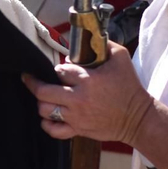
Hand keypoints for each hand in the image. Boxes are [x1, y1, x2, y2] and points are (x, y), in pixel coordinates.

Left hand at [26, 42, 154, 144]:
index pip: (60, 70)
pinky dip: (46, 124)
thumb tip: (89, 38)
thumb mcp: (121, 58)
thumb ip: (104, 44)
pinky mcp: (78, 130)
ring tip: (44, 96)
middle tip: (29, 78)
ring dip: (41, 102)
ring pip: (45, 110)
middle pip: (43, 91)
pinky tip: (48, 116)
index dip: (59, 67)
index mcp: (88, 80)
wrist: (138, 118)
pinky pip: (53, 130)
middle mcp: (78, 99)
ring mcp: (76, 117)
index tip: (64, 68)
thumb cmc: (129, 88)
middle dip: (34, 82)